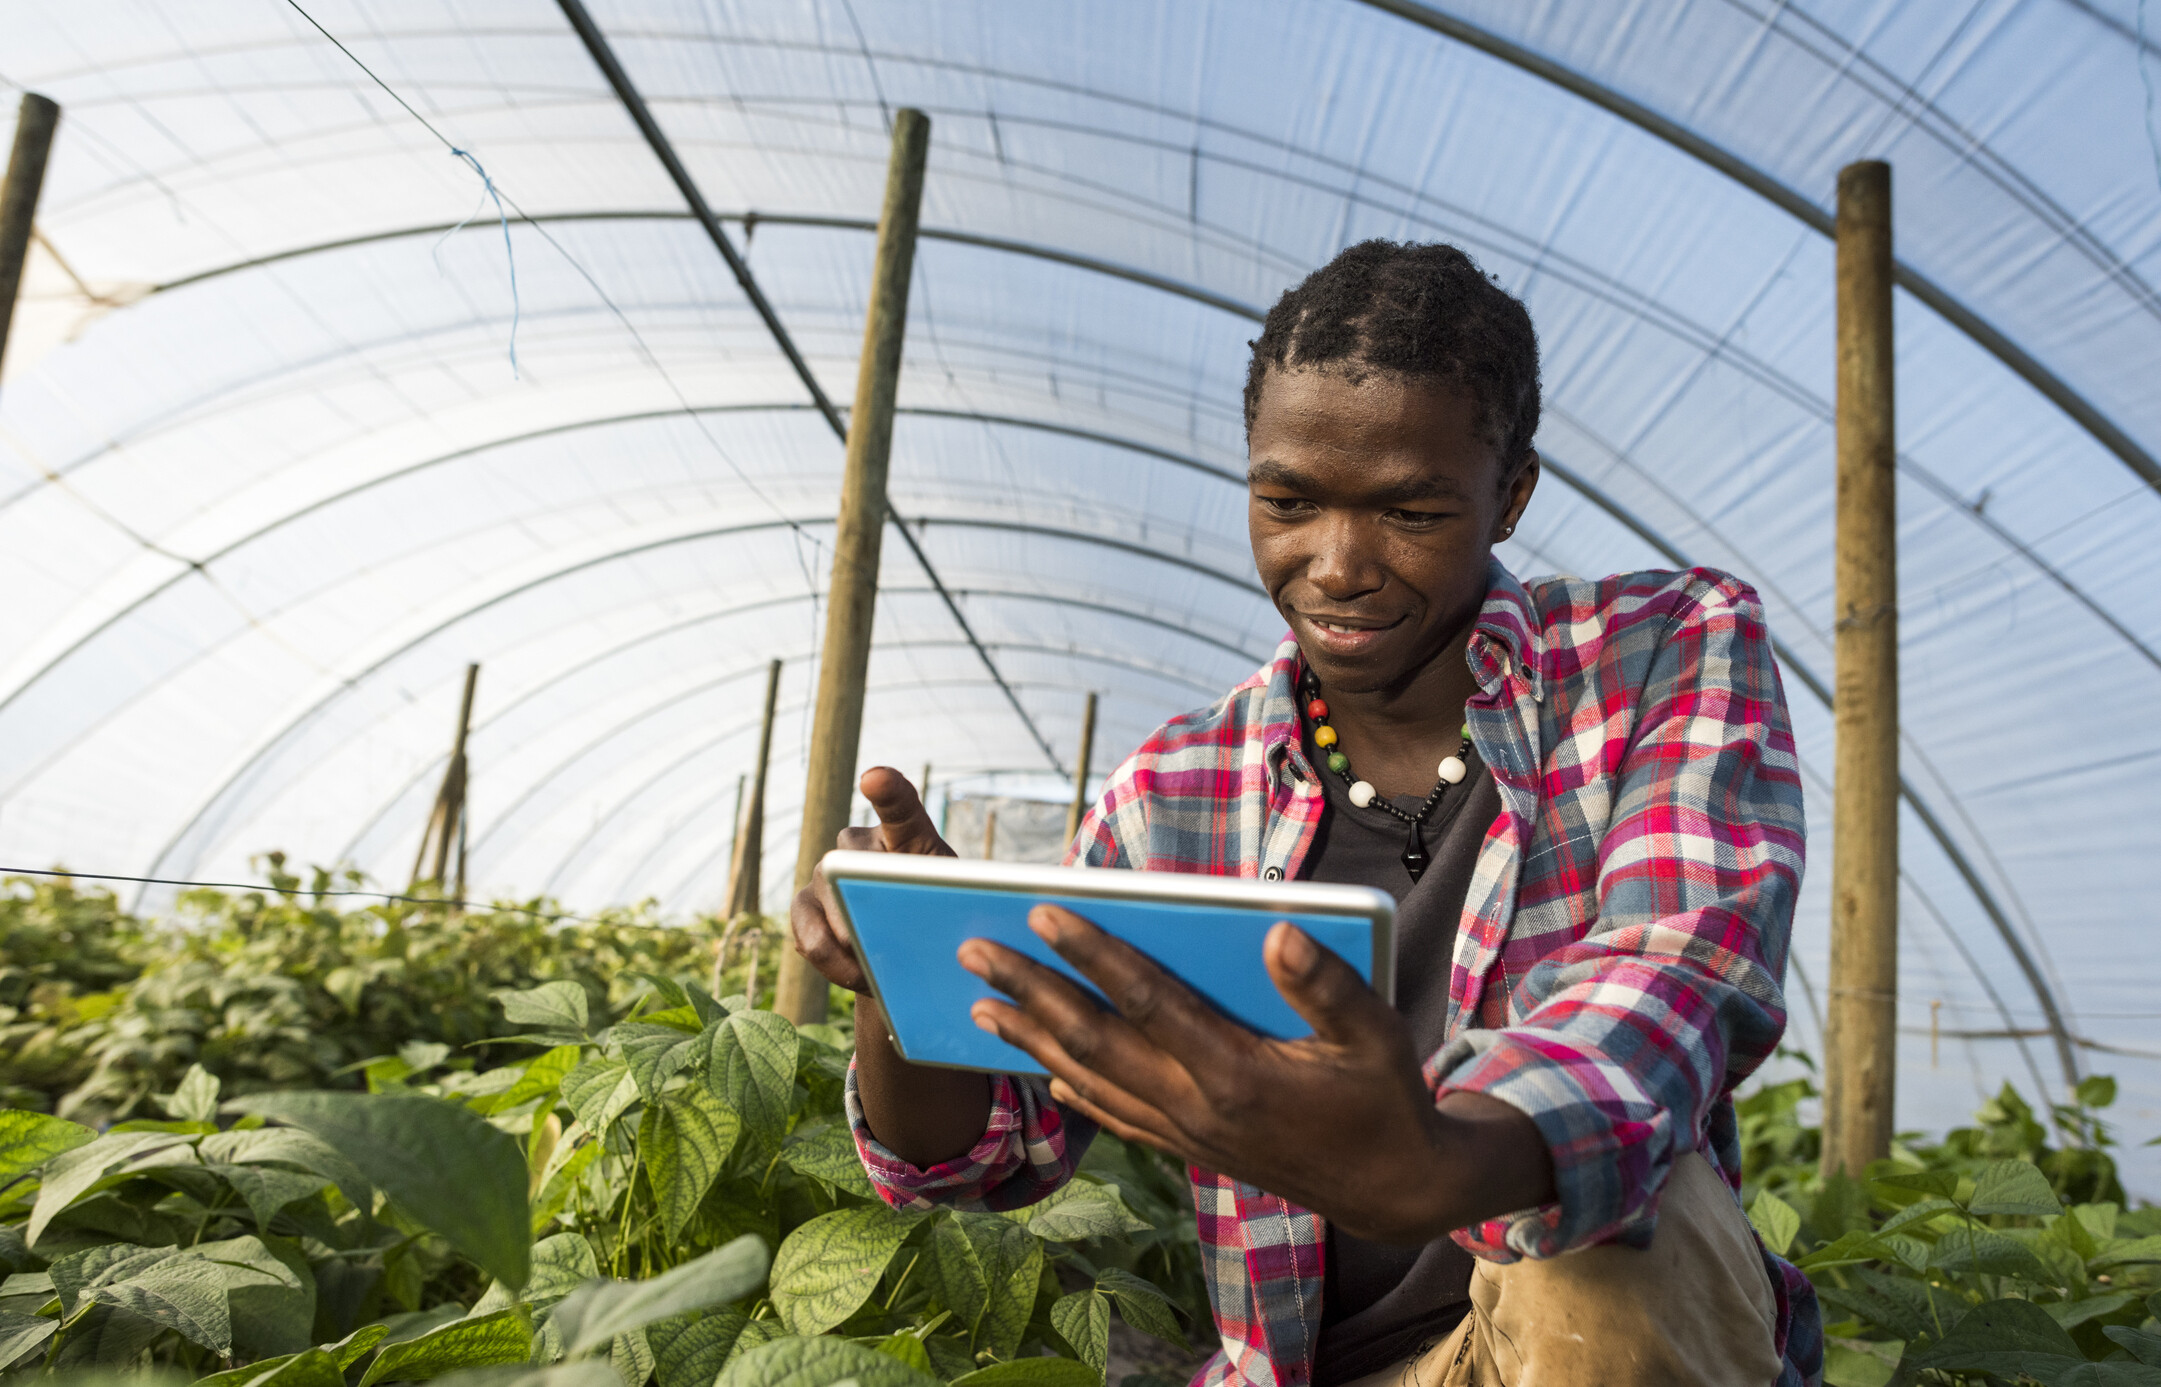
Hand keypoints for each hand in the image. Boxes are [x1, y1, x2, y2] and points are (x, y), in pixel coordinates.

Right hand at [792, 767, 987, 1167]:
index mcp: (907, 837)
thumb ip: (959, 907)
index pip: (899, 806)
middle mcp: (857, 844)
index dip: (888, 792)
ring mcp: (823, 873)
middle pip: (848, 868)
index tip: (874, 778)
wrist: (909, 954)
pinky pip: (807, 937)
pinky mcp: (803, 909)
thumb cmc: (943, 921)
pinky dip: (832, 965)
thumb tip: (979, 933)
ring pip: (822, 906)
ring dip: (846, 947)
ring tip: (871, 974)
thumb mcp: (959, 909)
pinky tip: (855, 977)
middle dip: (858, 911)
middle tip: (879, 947)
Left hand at [960, 905, 1554, 1242]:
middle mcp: (1196, 1108)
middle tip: (973, 950)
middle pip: (1092, 1041)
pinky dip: (1074, 1092)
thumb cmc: (1386, 1099)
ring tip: (978, 1005)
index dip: (1091, 953)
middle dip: (1029, 991)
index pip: (1145, 1000)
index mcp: (1235, 1074)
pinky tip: (1045, 1072)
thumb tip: (1277, 930)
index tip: (1041, 912)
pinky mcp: (1191, 1150)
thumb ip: (1326, 986)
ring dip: (1031, 1040)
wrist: (1395, 1190)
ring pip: (1090, 1082)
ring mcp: (1186, 1135)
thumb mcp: (1378, 1035)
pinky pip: (1117, 1118)